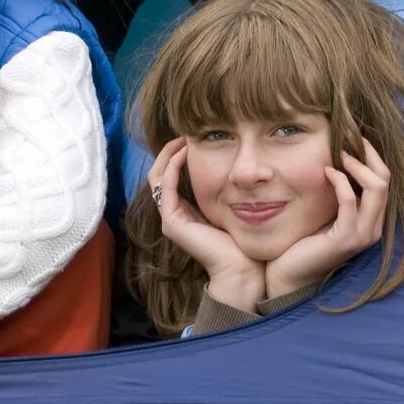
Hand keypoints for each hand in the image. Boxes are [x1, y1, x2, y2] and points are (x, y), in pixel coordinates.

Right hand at [148, 138, 263, 310]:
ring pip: (157, 177)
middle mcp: (174, 215)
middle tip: (184, 133)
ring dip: (168, 154)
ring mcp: (170, 219)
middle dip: (169, 151)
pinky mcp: (172, 222)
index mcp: (187, 213)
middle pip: (159, 174)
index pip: (170, 177)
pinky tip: (186, 151)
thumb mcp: (236, 208)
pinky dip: (173, 166)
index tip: (193, 138)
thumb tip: (243, 167)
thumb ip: (231, 191)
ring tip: (184, 138)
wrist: (244, 270)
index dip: (177, 155)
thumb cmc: (246, 242)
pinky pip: (165, 186)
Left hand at [263, 140, 390, 298]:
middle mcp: (374, 228)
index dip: (372, 156)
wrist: (291, 273)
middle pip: (385, 180)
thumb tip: (337, 158)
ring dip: (357, 165)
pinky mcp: (346, 239)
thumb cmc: (305, 240)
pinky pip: (350, 201)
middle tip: (348, 139)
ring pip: (376, 188)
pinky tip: (327, 172)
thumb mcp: (328, 211)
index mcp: (372, 220)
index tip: (355, 138)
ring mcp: (363, 235)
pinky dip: (341, 182)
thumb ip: (339, 193)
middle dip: (369, 155)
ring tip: (339, 153)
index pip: (385, 180)